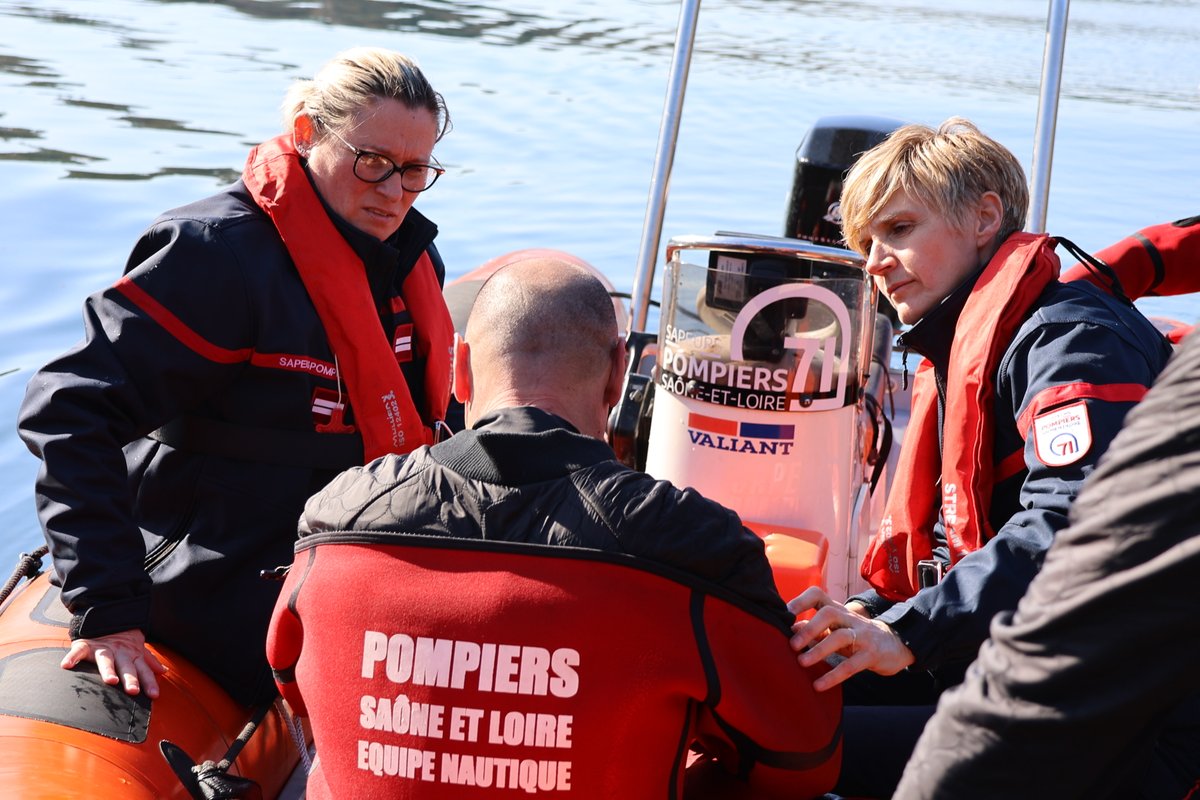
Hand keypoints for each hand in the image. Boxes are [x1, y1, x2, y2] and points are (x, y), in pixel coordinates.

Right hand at [61, 629, 166, 697]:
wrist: (105, 616)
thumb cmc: (122, 638)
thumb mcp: (137, 648)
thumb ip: (149, 661)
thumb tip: (164, 671)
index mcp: (132, 654)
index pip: (143, 670)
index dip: (149, 681)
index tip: (154, 695)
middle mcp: (119, 652)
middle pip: (126, 667)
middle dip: (130, 678)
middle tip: (133, 691)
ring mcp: (102, 648)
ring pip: (106, 660)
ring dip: (108, 670)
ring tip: (110, 680)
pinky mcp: (85, 644)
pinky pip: (78, 651)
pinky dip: (72, 657)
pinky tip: (66, 665)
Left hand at [787, 586, 914, 691]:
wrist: (894, 645)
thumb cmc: (856, 636)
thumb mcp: (836, 629)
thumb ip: (815, 628)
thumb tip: (791, 628)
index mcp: (837, 611)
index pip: (818, 595)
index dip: (800, 601)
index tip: (783, 614)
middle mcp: (849, 619)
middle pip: (829, 614)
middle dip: (809, 628)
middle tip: (792, 645)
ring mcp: (862, 636)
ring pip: (840, 637)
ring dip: (819, 650)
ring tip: (802, 662)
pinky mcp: (871, 655)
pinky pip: (852, 665)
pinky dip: (834, 676)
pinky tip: (819, 685)